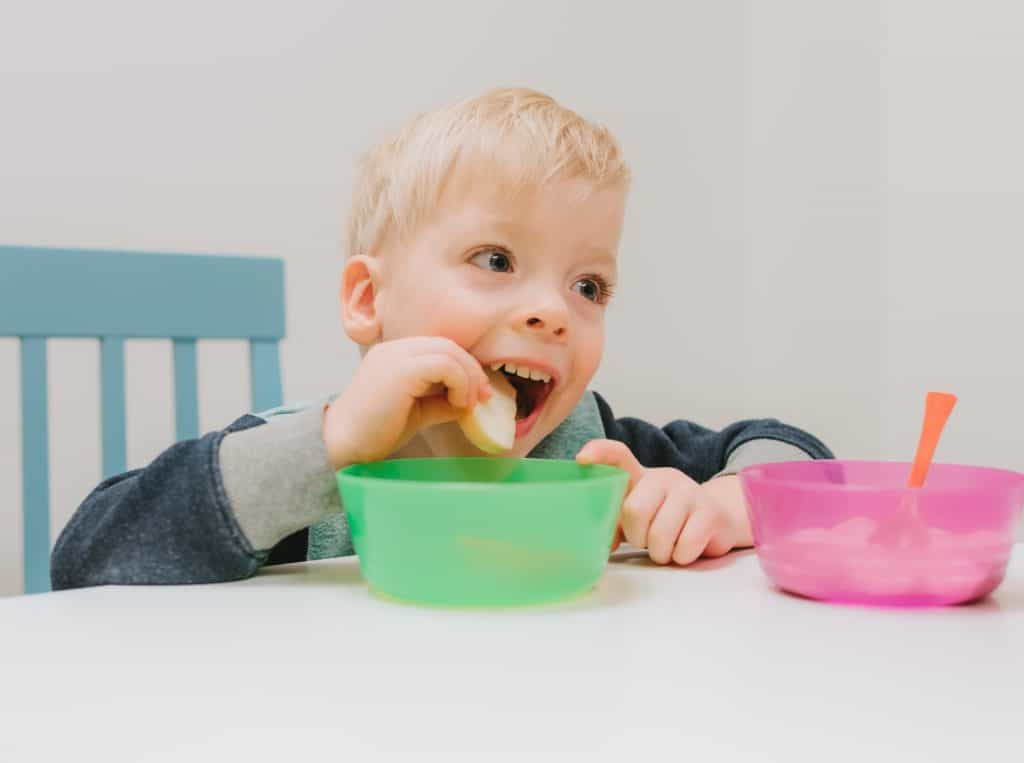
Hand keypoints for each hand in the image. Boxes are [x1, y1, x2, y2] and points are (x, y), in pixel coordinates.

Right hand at [322, 337, 491, 467]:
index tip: (478, 394)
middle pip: (448, 345)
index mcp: (396, 355)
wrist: (345, 444)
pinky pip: (443, 365)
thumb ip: (442, 401)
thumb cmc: (377, 431)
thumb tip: (471, 401)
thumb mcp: (418, 411)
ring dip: (468, 377)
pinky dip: (460, 382)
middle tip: (483, 397)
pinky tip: (457, 403)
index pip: (440, 348)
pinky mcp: (400, 370)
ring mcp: (396, 356)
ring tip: (467, 404)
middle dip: (472, 370)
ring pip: (448, 351)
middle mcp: (395, 349)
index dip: (465, 366)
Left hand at [576, 439, 752, 564]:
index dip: (599, 453)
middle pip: (634, 510)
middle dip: (636, 536)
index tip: (582, 459)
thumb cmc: (664, 520)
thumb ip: (613, 524)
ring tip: (666, 546)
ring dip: (660, 552)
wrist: (716, 521)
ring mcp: (690, 492)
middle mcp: (664, 478)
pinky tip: (685, 548)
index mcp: (640, 476)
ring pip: (660, 535)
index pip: (618, 454)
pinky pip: (685, 547)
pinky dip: (681, 557)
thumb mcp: (637, 517)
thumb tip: (595, 542)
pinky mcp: (711, 513)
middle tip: (645, 540)